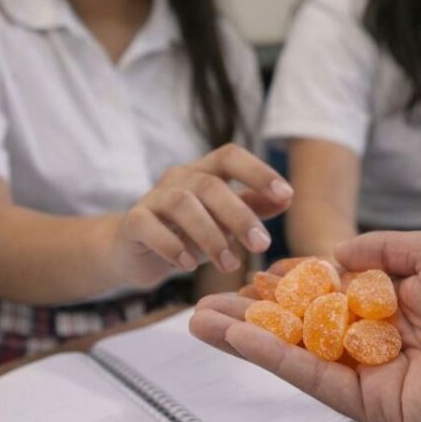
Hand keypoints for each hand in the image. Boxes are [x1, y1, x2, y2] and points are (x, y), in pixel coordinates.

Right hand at [111, 144, 292, 286]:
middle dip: (239, 215)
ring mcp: (152, 197)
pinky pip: (149, 226)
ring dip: (210, 235)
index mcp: (205, 171)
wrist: (137, 251)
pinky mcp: (133, 222)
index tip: (285, 194)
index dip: (258, 171)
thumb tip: (288, 198)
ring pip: (182, 204)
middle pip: (210, 184)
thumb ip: (253, 207)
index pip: (231, 156)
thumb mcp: (224, 220)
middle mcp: (178, 177)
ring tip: (229, 264)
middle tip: (261, 245)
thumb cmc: (188, 233)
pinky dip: (172, 246)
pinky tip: (189, 265)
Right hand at [191, 231, 420, 421]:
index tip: (254, 273)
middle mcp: (378, 347)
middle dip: (253, 318)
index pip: (325, 300)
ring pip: (298, 359)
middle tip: (205, 304)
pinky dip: (275, 359)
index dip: (288, 288)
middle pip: (302, 333)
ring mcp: (375, 379)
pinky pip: (315, 381)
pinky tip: (239, 338)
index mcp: (393, 310)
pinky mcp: (376, 407)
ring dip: (248, 341)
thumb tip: (334, 252)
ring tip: (200, 320)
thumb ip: (379, 251)